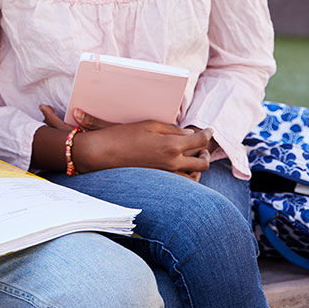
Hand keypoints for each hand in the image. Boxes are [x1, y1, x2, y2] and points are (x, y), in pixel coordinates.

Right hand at [41, 105, 211, 176]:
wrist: (100, 154)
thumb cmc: (121, 136)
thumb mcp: (147, 124)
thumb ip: (171, 129)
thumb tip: (188, 133)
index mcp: (170, 145)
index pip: (199, 141)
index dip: (207, 134)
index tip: (208, 130)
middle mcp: (172, 162)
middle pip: (202, 160)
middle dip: (206, 152)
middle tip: (203, 145)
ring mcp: (166, 175)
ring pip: (194, 175)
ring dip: (198, 166)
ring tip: (195, 158)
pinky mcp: (158, 182)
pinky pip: (181, 183)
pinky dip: (187, 176)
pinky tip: (182, 169)